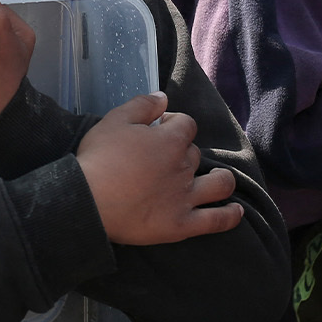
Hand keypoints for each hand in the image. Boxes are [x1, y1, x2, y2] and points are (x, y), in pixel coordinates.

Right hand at [76, 92, 243, 245]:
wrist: (86, 202)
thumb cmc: (98, 159)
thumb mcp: (114, 120)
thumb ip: (143, 105)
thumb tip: (164, 97)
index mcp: (170, 140)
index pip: (186, 124)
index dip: (173, 124)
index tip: (158, 130)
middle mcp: (184, 167)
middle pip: (195, 154)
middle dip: (183, 152)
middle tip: (162, 160)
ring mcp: (186, 197)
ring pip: (219, 184)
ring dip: (221, 179)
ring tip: (216, 179)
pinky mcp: (182, 224)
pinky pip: (216, 220)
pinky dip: (229, 215)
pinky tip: (235, 211)